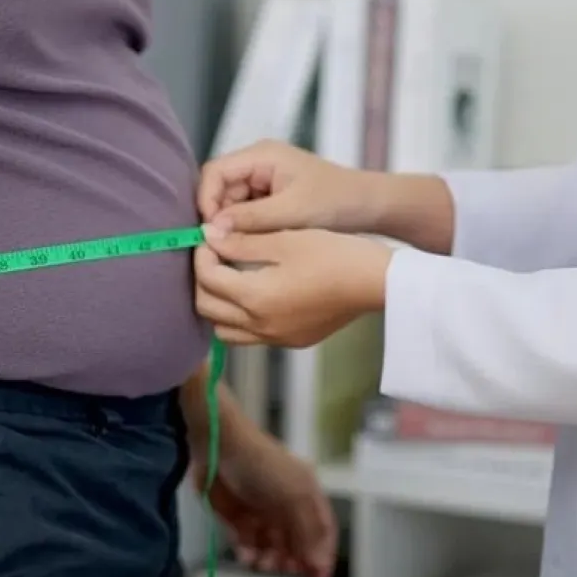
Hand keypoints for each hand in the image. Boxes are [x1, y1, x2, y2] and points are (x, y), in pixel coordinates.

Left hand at [193, 428, 338, 576]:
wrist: (219, 447)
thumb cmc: (263, 463)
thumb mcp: (294, 495)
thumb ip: (308, 531)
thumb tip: (319, 563)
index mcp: (306, 494)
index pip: (322, 530)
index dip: (322, 554)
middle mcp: (286, 505)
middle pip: (297, 543)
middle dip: (294, 559)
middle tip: (287, 571)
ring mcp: (261, 512)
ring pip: (272, 548)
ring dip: (271, 560)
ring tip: (264, 564)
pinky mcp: (237, 518)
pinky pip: (248, 544)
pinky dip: (249, 553)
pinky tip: (247, 555)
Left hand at [194, 226, 393, 346]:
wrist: (374, 282)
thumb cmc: (332, 254)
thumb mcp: (283, 240)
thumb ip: (241, 241)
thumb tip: (208, 235)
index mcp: (255, 298)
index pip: (207, 278)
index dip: (202, 254)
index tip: (211, 236)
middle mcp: (260, 326)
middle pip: (207, 309)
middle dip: (203, 280)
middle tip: (215, 255)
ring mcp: (276, 338)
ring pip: (224, 329)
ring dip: (219, 304)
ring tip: (231, 277)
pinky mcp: (292, 340)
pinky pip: (251, 336)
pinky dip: (241, 318)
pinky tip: (256, 294)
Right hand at [198, 140, 378, 233]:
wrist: (370, 206)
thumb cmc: (336, 202)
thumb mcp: (291, 212)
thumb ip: (250, 219)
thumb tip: (211, 229)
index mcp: (261, 155)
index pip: (214, 171)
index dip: (206, 199)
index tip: (210, 229)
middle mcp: (259, 163)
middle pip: (220, 188)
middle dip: (219, 216)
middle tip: (223, 244)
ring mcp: (264, 180)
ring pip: (231, 203)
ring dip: (233, 224)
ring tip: (241, 246)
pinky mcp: (272, 197)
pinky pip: (246, 212)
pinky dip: (246, 228)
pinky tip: (253, 244)